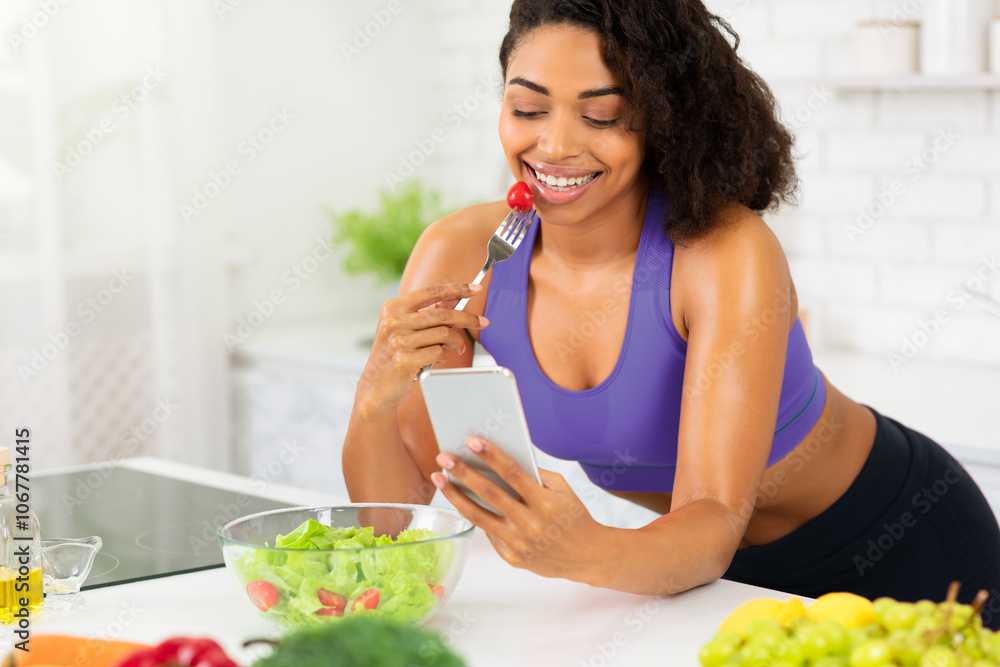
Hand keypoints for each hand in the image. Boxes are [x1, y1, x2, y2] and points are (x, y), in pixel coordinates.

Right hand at [357, 283, 487, 409]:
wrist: (376, 387)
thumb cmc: (393, 356)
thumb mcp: (403, 329)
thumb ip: (426, 314)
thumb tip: (453, 300)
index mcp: (393, 309)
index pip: (430, 292)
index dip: (456, 288)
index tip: (475, 288)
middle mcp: (394, 322)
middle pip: (442, 313)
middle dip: (468, 318)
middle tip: (483, 322)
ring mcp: (399, 341)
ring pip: (444, 333)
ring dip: (457, 342)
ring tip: (458, 348)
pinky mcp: (405, 360)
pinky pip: (439, 352)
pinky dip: (447, 355)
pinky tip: (443, 358)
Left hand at [431, 436, 610, 585]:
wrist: (588, 556)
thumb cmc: (574, 516)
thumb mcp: (563, 489)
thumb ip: (536, 474)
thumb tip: (502, 458)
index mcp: (545, 502)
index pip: (512, 473)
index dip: (491, 456)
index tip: (472, 441)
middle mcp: (531, 523)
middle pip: (489, 493)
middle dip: (463, 473)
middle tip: (443, 458)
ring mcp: (520, 543)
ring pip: (479, 516)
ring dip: (456, 496)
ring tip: (440, 479)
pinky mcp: (512, 558)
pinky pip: (490, 534)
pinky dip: (477, 516)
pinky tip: (463, 501)